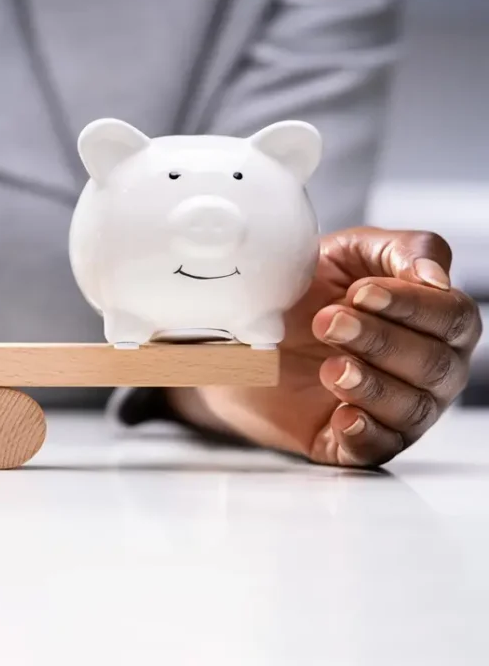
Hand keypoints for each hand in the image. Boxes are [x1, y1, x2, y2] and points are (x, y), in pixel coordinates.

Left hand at [168, 228, 481, 466]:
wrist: (245, 331)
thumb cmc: (309, 290)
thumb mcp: (351, 253)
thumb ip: (403, 249)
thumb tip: (435, 277)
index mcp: (436, 322)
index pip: (453, 318)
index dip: (412, 306)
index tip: (362, 292)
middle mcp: (428, 371)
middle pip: (435, 365)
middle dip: (380, 340)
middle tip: (329, 321)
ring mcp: (395, 411)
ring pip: (410, 409)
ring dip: (370, 385)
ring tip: (331, 366)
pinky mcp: (353, 442)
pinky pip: (376, 450)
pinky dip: (364, 434)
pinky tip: (345, 417)